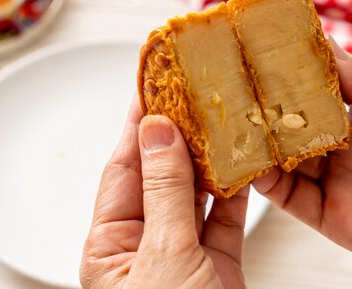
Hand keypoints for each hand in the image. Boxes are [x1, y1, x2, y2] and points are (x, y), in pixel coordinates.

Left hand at [80, 97, 249, 288]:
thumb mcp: (164, 255)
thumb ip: (165, 192)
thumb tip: (157, 133)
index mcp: (109, 248)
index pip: (122, 169)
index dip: (138, 125)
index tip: (151, 86)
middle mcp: (143, 248)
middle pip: (159, 177)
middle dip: (177, 136)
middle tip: (191, 95)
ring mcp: (182, 255)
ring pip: (194, 195)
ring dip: (209, 160)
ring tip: (219, 121)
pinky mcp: (218, 265)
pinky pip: (225, 217)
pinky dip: (235, 190)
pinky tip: (241, 163)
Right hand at [253, 38, 351, 288]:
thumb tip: (325, 46)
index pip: (318, 88)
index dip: (290, 71)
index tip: (259, 50)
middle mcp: (349, 146)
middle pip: (293, 122)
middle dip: (262, 104)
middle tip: (230, 84)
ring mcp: (339, 182)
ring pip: (283, 158)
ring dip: (256, 140)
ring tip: (229, 120)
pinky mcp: (334, 219)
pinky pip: (290, 199)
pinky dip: (265, 182)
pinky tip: (249, 161)